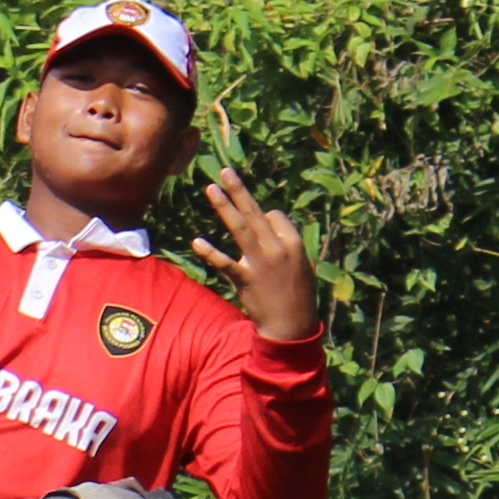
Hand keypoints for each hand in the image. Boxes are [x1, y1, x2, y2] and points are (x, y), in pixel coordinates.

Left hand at [196, 167, 317, 344]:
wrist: (291, 326)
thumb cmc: (297, 294)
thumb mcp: (301, 263)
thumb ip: (283, 240)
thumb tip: (263, 219)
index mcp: (293, 242)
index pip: (272, 215)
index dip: (263, 218)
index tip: (261, 229)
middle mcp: (276, 249)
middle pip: (254, 212)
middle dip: (239, 190)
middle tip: (225, 171)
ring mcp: (260, 264)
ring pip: (240, 228)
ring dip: (224, 206)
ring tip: (212, 189)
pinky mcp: (245, 280)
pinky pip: (225, 262)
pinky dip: (210, 252)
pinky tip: (197, 241)